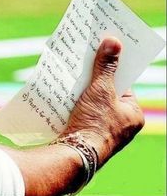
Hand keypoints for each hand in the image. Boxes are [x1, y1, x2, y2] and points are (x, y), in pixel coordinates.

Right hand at [64, 37, 143, 166]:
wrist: (75, 154)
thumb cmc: (94, 124)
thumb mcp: (101, 90)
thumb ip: (106, 66)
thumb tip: (114, 41)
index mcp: (133, 116)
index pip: (124, 85)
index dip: (113, 68)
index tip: (102, 55)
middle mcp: (121, 126)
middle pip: (106, 94)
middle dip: (93, 80)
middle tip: (83, 64)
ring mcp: (102, 133)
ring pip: (91, 105)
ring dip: (81, 93)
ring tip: (70, 79)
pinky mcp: (85, 137)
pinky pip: (80, 115)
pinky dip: (72, 106)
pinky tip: (62, 98)